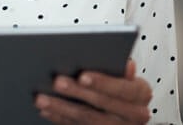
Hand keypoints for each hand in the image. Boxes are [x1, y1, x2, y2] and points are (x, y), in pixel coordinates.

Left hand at [34, 60, 151, 123]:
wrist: (125, 114)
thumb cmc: (120, 86)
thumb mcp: (125, 75)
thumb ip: (119, 67)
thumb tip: (126, 64)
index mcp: (140, 93)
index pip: (123, 89)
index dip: (102, 83)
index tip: (82, 75)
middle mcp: (134, 114)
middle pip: (103, 104)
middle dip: (77, 93)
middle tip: (56, 82)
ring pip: (88, 119)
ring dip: (62, 108)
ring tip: (42, 98)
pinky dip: (60, 118)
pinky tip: (47, 110)